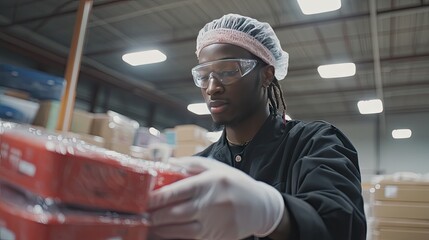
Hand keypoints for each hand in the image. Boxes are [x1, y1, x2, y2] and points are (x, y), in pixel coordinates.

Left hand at [147, 157, 283, 239]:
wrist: (260, 207)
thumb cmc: (235, 183)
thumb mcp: (216, 167)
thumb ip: (191, 164)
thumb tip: (166, 163)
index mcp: (209, 183)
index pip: (177, 191)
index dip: (156, 197)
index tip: (142, 199)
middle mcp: (211, 204)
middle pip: (175, 213)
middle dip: (154, 216)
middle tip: (137, 215)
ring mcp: (214, 223)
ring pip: (181, 230)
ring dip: (161, 230)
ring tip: (146, 226)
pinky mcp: (216, 237)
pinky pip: (190, 239)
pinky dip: (175, 238)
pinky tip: (163, 235)